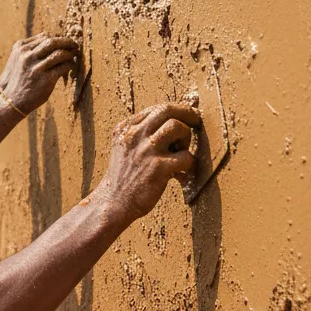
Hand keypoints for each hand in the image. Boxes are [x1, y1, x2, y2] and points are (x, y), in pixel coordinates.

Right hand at [0, 34, 78, 114]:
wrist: (12, 99)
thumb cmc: (18, 78)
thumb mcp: (18, 58)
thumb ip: (31, 49)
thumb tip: (53, 39)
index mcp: (21, 47)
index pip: (45, 36)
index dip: (57, 37)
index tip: (64, 41)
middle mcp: (27, 56)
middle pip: (53, 42)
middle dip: (67, 41)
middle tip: (75, 45)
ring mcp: (37, 68)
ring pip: (60, 54)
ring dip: (70, 53)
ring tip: (74, 55)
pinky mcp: (46, 79)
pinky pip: (63, 67)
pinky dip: (69, 65)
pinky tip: (70, 66)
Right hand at [95, 104, 199, 226]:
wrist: (114, 202)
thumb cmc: (123, 176)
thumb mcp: (123, 147)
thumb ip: (139, 133)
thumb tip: (171, 122)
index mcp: (125, 128)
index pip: (155, 109)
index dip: (176, 110)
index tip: (186, 115)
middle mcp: (134, 135)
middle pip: (167, 110)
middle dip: (187, 113)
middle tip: (197, 120)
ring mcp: (146, 150)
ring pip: (178, 127)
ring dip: (186, 138)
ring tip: (181, 150)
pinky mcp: (159, 168)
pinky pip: (186, 156)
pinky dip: (189, 163)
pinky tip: (180, 172)